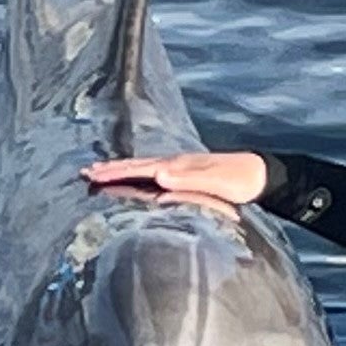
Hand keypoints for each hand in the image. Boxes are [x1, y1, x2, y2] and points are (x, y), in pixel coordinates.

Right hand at [84, 149, 266, 206]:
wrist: (259, 174)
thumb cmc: (238, 181)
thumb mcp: (215, 181)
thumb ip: (188, 178)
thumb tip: (158, 174)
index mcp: (176, 166)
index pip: (138, 169)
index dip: (115, 172)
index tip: (92, 175)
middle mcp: (174, 164)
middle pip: (136, 165)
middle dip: (110, 169)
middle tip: (86, 172)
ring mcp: (179, 167)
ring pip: (142, 167)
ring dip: (120, 169)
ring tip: (100, 171)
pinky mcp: (184, 173)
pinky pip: (152, 172)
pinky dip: (136, 173)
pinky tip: (133, 176)